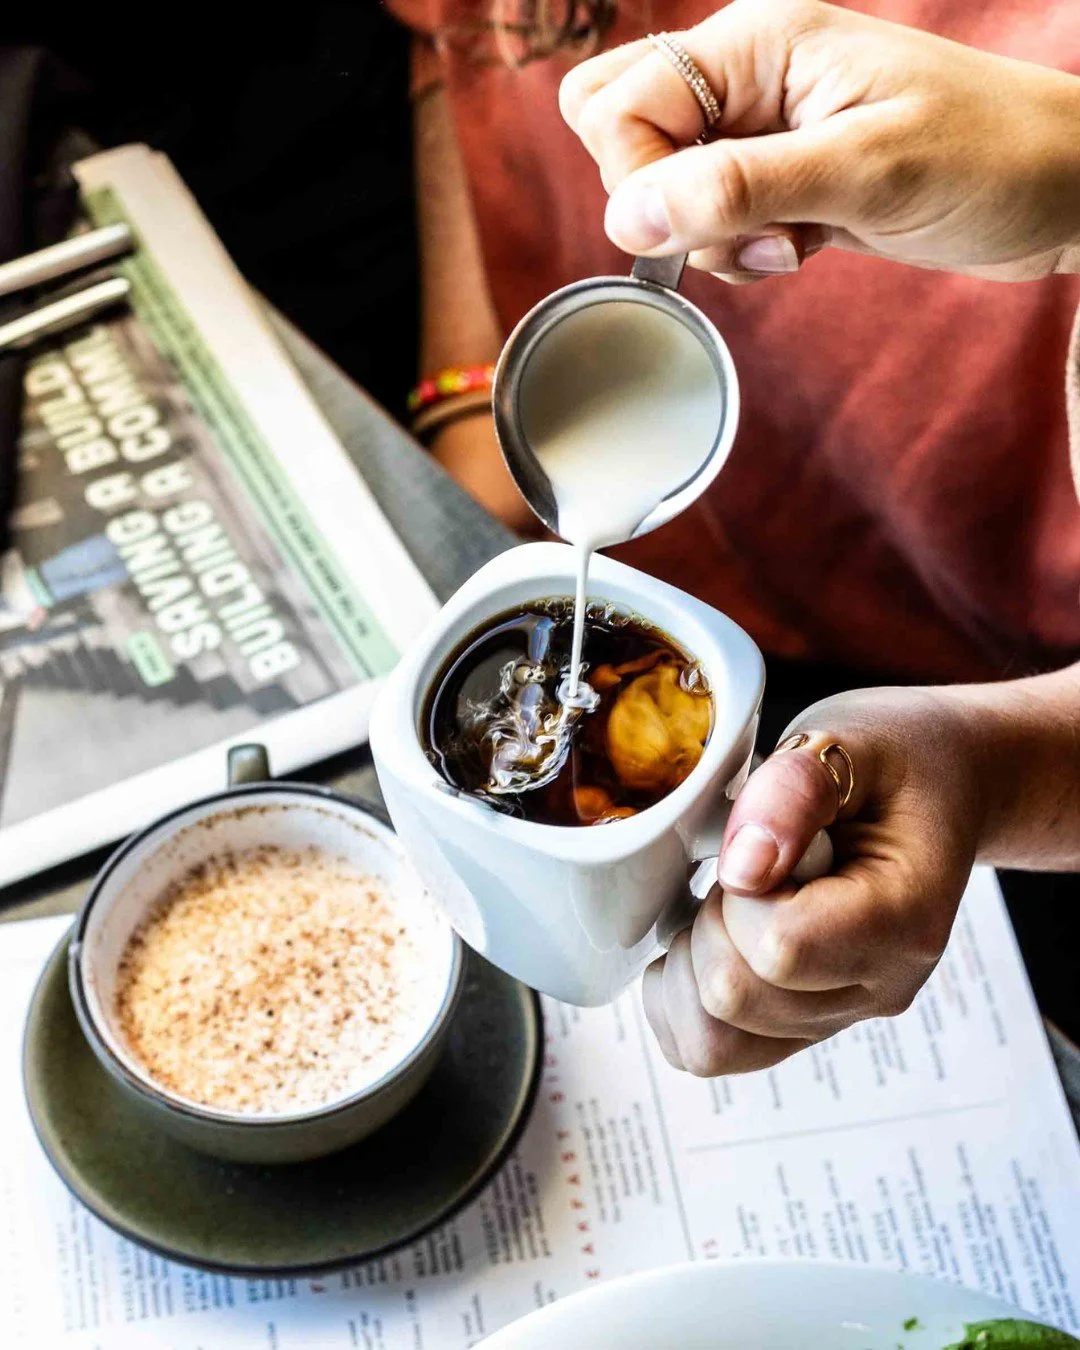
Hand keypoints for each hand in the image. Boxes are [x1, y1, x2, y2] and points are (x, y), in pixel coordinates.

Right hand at [559, 0, 1079, 282]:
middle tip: (737, 224)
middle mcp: (748, 76)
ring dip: (712, 235)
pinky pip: (711, 219)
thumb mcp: (862, 172)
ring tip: (794, 239)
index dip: (639, 174)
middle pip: (623, 128)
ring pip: (663, 186)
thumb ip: (737, 189)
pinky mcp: (781, 178)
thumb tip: (628, 217)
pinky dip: (742, 248)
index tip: (698, 223)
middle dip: (661, 199)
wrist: (1059, 190)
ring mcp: (762, 128)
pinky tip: (805, 245)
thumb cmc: (987, 158)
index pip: (621, 101)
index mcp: (759, 42)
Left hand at [643, 686, 982, 1074]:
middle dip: (708, 922)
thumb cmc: (895, 761)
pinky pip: (709, 1051)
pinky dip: (679, 998)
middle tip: (744, 868)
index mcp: (904, 921)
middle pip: (736, 1000)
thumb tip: (743, 867)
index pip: (780, 948)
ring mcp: (840, 1014)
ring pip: (713, 1044)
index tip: (758, 843)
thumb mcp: (850, 738)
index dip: (738, 893)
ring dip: (688, 965)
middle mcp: (878, 986)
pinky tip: (705, 934)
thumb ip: (795, 790)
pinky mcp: (801, 1023)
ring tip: (725, 903)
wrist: (936, 784)